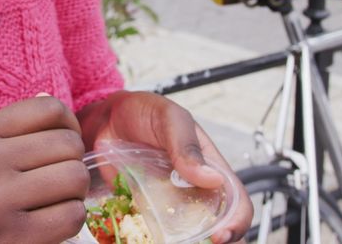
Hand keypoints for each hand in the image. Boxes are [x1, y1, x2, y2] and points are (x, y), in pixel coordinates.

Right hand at [0, 95, 88, 243]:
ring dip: (72, 192)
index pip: (47, 109)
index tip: (64, 142)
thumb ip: (3, 132)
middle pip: (68, 144)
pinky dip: (69, 220)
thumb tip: (53, 107)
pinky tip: (49, 223)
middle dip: (71, 162)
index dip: (69, 124)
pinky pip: (72, 216)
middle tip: (57, 179)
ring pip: (75, 179)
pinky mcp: (15, 239)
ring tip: (53, 201)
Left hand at [78, 91, 252, 242]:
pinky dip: (146, 238)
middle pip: (215, 226)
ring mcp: (168, 202)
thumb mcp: (168, 119)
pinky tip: (138, 237)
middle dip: (210, 240)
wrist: (105, 117)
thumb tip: (213, 178)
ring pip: (185, 235)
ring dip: (181, 242)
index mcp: (210, 167)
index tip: (221, 235)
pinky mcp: (144, 209)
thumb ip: (186, 145)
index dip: (236, 222)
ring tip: (167, 242)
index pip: (236, 202)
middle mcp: (193, 189)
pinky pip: (150, 232)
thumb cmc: (143, 112)